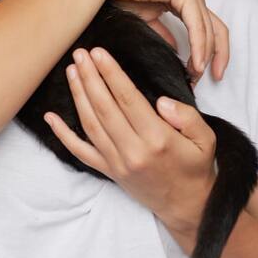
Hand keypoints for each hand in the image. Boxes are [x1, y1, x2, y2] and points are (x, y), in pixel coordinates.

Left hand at [44, 46, 217, 230]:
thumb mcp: (206, 139)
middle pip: (104, 107)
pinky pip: (80, 152)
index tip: (99, 53)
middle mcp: (133, 151)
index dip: (110, 73)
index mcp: (157, 138)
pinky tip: (51, 117)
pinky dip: (62, 134)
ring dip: (78, 95)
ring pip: (90, 124)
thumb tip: (161, 100)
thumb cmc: (195, 167)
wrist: (187, 205)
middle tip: (80, 53)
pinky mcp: (108, 171)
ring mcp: (117, 162)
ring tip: (72, 71)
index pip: (127, 98)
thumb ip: (187, 116)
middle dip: (90, 77)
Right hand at [87, 0, 229, 82]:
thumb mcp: (147, 20)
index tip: (203, 75)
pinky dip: (199, 46)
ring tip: (196, 75)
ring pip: (209, 30)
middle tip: (201, 80)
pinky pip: (198, 25)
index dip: (211, 53)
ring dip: (205, 56)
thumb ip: (163, 33)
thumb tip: (175, 49)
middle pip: (216, 31)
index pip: (209, 29)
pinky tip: (196, 63)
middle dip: (214, 58)